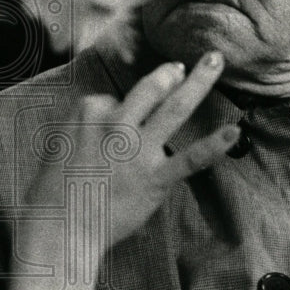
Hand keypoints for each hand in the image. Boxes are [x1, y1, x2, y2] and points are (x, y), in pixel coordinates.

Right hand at [10, 51, 237, 289]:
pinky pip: (189, 158)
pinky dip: (214, 145)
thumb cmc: (55, 188)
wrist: (60, 227)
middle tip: (183, 65)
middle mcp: (115, 123)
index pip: (114, 99)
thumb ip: (87, 124)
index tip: (113, 130)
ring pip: (174, 108)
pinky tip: (234, 131)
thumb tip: (113, 112)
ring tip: (215, 62)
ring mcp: (137, 150)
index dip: (119, 112)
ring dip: (198, 82)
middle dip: (170, 72)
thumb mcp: (61, 140)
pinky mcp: (154, 178)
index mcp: (88, 111)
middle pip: (149, 89)